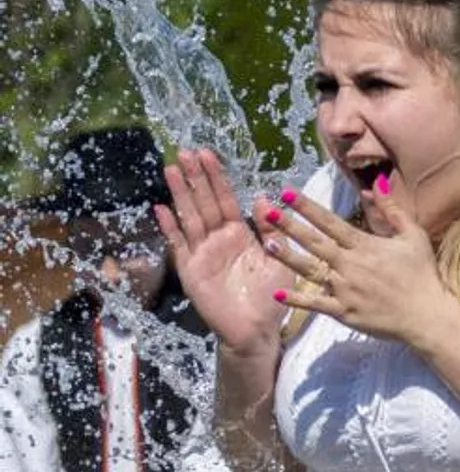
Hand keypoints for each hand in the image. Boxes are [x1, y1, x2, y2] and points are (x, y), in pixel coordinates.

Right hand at [154, 149, 294, 352]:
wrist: (256, 330)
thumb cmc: (270, 295)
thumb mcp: (278, 256)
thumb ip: (271, 228)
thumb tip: (263, 195)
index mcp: (239, 234)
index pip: (225, 199)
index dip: (217, 177)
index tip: (208, 154)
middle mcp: (218, 239)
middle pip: (204, 202)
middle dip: (195, 177)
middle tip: (185, 151)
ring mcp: (202, 253)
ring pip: (189, 217)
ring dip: (180, 193)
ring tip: (172, 168)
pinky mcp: (190, 270)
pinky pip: (179, 245)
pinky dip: (170, 227)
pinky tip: (160, 208)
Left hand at [264, 178, 454, 343]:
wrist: (427, 314)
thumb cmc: (422, 273)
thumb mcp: (413, 235)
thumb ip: (392, 210)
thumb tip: (376, 184)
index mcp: (366, 245)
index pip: (331, 222)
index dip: (309, 207)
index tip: (289, 193)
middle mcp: (351, 265)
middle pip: (315, 242)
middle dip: (291, 226)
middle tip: (267, 212)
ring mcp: (346, 289)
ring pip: (311, 270)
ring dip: (289, 257)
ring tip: (269, 244)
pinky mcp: (345, 312)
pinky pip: (317, 304)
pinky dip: (298, 300)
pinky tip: (279, 294)